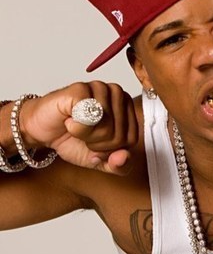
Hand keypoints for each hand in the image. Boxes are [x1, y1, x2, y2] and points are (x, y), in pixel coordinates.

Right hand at [20, 81, 138, 174]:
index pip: (130, 140)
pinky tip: (69, 119)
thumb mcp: (99, 160)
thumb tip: (124, 157)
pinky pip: (89, 119)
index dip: (109, 150)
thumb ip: (118, 165)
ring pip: (106, 128)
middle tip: (83, 133)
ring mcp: (100, 88)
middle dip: (97, 144)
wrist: (41, 130)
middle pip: (119, 136)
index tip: (95, 141)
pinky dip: (76, 128)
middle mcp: (117, 94)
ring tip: (76, 125)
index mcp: (128, 108)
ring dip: (86, 135)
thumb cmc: (72, 139)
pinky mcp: (81, 88)